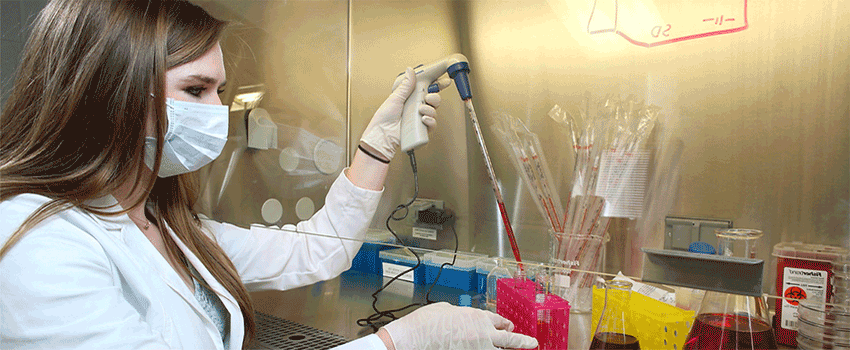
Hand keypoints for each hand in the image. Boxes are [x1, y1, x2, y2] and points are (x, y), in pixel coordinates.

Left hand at [359, 67, 446, 161]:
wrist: (382, 134)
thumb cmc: (384, 118)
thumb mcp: (395, 98)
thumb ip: (406, 85)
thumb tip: (410, 71)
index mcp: (411, 98)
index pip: (427, 89)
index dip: (437, 85)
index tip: (444, 81)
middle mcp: (417, 107)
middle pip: (434, 99)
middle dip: (434, 97)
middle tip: (427, 97)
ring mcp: (420, 118)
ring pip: (434, 111)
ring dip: (429, 109)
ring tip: (420, 109)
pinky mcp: (422, 129)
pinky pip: (433, 124)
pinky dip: (430, 120)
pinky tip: (423, 119)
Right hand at [380, 302, 538, 349]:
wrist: (414, 338)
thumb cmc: (426, 323)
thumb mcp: (447, 309)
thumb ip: (461, 313)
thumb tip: (464, 317)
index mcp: (477, 317)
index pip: (499, 321)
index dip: (505, 325)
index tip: (509, 328)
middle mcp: (482, 334)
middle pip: (510, 340)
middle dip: (523, 342)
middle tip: (532, 343)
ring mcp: (479, 349)